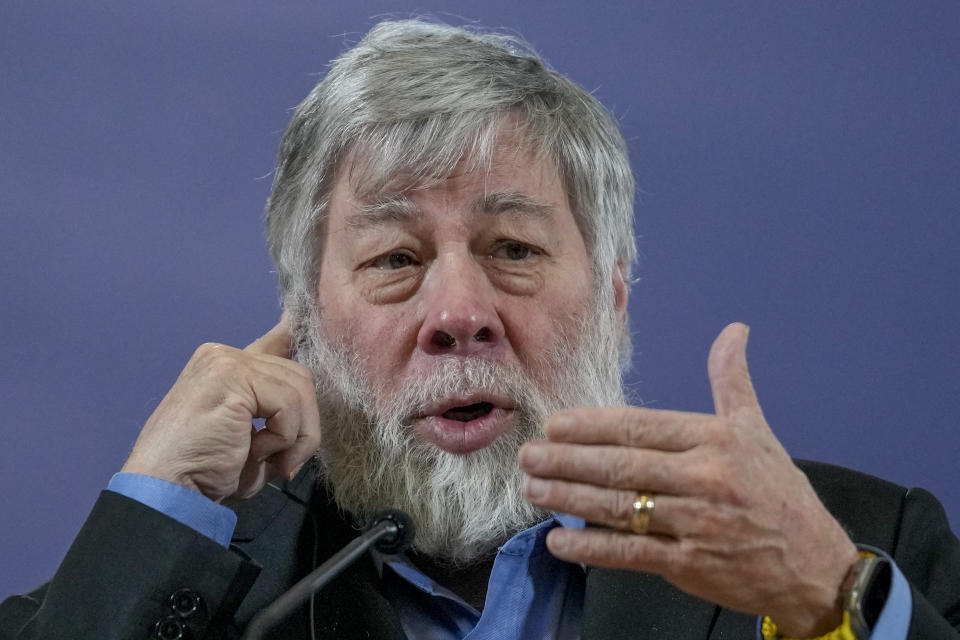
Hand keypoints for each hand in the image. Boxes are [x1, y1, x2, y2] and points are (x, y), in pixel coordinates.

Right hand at [121, 316, 321, 502]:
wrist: (166, 488)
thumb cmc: (205, 473)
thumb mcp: (251, 440)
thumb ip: (275, 416)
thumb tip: (306, 407)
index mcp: (224, 365)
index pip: (274, 342)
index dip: (293, 335)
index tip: (301, 319)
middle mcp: (224, 355)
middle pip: (299, 376)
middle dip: (304, 423)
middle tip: (285, 462)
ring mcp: (228, 361)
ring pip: (300, 390)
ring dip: (298, 435)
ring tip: (273, 462)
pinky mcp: (234, 376)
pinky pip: (289, 404)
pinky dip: (284, 437)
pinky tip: (257, 453)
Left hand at [519, 323, 859, 636]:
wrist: (816, 565)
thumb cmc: (779, 494)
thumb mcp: (758, 431)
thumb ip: (732, 381)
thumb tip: (734, 330)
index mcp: (715, 441)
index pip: (641, 428)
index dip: (592, 426)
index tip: (555, 424)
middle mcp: (703, 479)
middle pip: (621, 466)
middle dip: (568, 460)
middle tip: (528, 455)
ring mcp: (694, 524)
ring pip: (619, 507)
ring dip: (568, 497)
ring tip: (532, 488)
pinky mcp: (689, 564)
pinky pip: (630, 554)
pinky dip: (591, 548)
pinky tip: (559, 540)